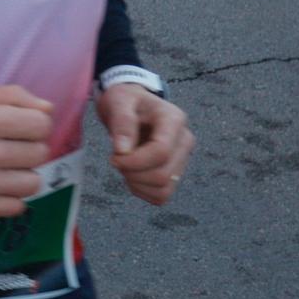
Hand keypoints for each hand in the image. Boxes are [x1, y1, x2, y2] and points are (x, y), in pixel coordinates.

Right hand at [0, 85, 53, 216]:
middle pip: (40, 153)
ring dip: (25, 173)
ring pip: (32, 183)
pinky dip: (13, 196)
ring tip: (8, 166)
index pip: (40, 125)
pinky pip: (16, 207)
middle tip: (13, 145)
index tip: (24, 125)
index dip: (37, 123)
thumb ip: (14, 96)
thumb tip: (49, 110)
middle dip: (31, 146)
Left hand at [96, 84, 193, 205]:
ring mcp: (182, 159)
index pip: (161, 152)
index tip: (114, 157)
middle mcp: (184, 140)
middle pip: (163, 174)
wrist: (131, 107)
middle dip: (133, 173)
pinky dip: (142, 190)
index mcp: (174, 119)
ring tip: (125, 165)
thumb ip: (122, 123)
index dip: (135, 161)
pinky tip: (133, 173)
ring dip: (137, 184)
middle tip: (117, 159)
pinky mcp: (176, 174)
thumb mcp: (118, 102)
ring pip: (163, 190)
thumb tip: (123, 151)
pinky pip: (161, 196)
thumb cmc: (125, 101)